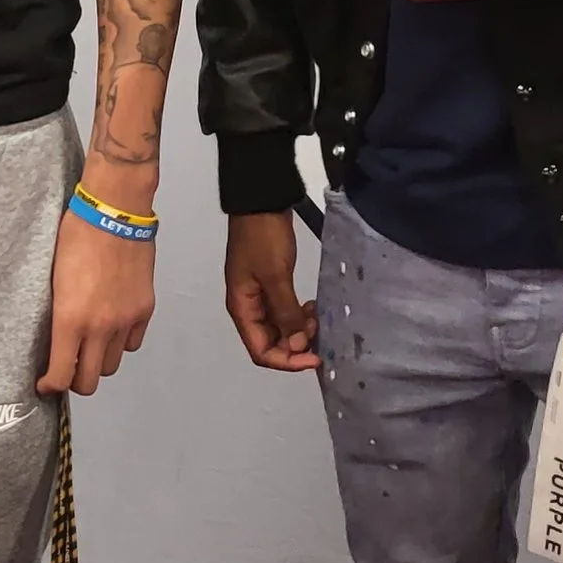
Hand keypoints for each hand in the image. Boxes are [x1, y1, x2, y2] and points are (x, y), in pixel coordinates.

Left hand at [38, 209, 154, 396]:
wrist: (115, 210)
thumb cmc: (78, 234)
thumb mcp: (53, 277)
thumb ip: (58, 314)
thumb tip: (55, 339)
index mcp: (70, 318)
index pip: (61, 375)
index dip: (51, 386)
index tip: (46, 384)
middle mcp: (100, 326)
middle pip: (89, 380)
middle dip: (75, 380)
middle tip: (67, 367)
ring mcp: (125, 320)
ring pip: (112, 365)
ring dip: (99, 361)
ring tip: (90, 344)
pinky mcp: (144, 309)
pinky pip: (132, 343)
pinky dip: (121, 342)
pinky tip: (111, 326)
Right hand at [224, 212, 317, 371]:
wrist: (261, 201)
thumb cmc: (263, 237)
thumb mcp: (276, 276)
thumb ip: (286, 313)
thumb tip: (298, 346)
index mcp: (242, 307)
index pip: (261, 351)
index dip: (287, 360)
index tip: (314, 358)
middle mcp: (248, 306)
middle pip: (270, 342)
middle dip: (295, 344)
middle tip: (320, 333)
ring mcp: (259, 294)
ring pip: (279, 327)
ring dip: (299, 329)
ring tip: (318, 317)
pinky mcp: (270, 283)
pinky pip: (283, 309)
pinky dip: (298, 314)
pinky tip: (312, 306)